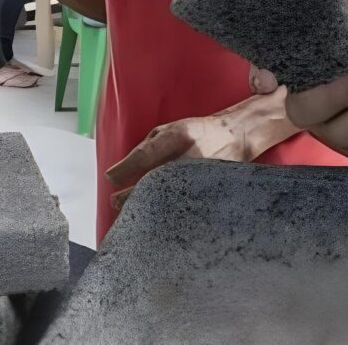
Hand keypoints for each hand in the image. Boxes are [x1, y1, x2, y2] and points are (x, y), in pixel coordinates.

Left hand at [106, 112, 262, 211]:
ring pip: (170, 197)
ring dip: (150, 207)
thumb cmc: (197, 131)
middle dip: (132, 194)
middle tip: (116, 202)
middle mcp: (190, 155)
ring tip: (133, 215)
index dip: (126, 168)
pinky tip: (158, 220)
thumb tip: (126, 168)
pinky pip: (186, 205)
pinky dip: (170, 212)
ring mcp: (202, 174)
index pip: (146, 154)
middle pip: (156, 180)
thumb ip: (148, 146)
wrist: (236, 135)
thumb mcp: (169, 128)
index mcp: (178, 136)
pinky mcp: (211, 189)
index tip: (111, 178)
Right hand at [252, 66, 347, 161]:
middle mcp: (311, 134)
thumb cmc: (292, 77)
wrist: (297, 95)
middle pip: (341, 133)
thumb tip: (266, 80)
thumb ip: (264, 73)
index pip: (309, 109)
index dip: (335, 97)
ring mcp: (331, 147)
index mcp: (290, 111)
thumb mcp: (276, 69)